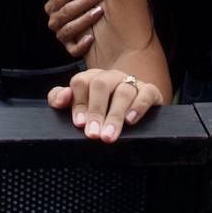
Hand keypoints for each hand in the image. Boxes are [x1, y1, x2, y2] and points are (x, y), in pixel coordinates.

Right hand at [44, 0, 104, 57]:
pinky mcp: (71, 49)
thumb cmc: (84, 6)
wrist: (96, 30)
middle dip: (84, 1)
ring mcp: (62, 36)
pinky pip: (73, 49)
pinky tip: (91, 38)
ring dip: (84, 19)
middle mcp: (54, 22)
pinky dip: (81, 44)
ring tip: (99, 11)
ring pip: (68, 29)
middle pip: (65, 11)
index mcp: (52, 7)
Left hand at [47, 69, 161, 143]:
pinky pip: (146, 93)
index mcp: (92, 78)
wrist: (133, 111)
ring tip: (109, 136)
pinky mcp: (150, 91)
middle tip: (93, 134)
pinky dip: (138, 107)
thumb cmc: (100, 109)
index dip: (79, 103)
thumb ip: (60, 98)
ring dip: (115, 115)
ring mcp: (131, 82)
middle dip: (96, 111)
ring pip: (124, 91)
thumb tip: (61, 97)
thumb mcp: (79, 104)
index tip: (80, 124)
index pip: (81, 82)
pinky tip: (130, 120)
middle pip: (101, 85)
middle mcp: (111, 76)